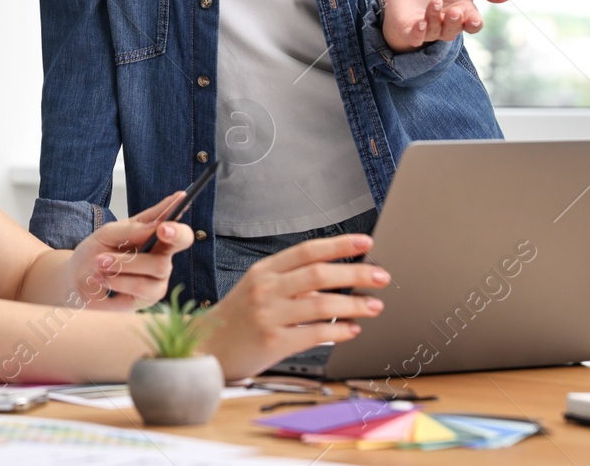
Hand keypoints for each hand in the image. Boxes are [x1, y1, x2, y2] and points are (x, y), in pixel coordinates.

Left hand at [64, 191, 193, 310]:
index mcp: (151, 231)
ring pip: (158, 266)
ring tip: (100, 263)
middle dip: (173, 234)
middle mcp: (160, 252)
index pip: (171, 217)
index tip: (180, 199)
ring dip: (125, 263)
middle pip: (181, 239)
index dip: (178, 208)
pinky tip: (103, 279)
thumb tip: (155, 227)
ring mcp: (158, 276)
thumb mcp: (104, 235)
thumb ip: (129, 230)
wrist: (77, 282)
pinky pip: (143, 288)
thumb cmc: (93, 254)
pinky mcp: (150, 297)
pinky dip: (118, 281)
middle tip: (161, 229)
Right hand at [201, 234, 388, 379]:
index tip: (366, 242)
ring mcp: (268, 314)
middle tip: (381, 276)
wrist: (208, 347)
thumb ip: (292, 281)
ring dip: (354, 304)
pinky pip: (315, 333)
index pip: (308, 250)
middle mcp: (266, 288)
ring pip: (321, 303)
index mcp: (265, 270)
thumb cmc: (238, 318)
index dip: (340, 244)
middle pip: (319, 273)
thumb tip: (337, 277)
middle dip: (356, 272)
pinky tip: (353, 330)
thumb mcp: (258, 288)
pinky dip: (339, 331)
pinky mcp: (273, 341)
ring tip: (374, 306)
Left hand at [381, 0, 509, 50]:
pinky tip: (420, 23)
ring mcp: (429, 30)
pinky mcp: (410, 31)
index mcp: (464, 14)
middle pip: (454, 30)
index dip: (474, 24)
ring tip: (434, 2)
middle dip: (455, 22)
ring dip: (436, 18)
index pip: (473, 25)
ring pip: (436, 32)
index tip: (473, 20)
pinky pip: (416, 38)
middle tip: (454, 10)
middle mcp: (447, 25)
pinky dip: (418, 33)